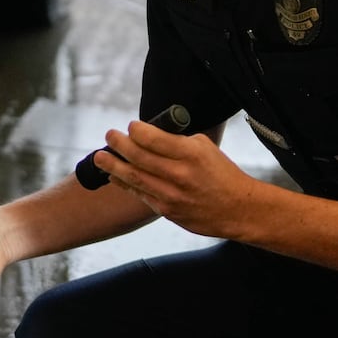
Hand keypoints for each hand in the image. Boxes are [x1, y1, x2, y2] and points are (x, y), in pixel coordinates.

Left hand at [94, 121, 257, 238]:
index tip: (130, 125)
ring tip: (99, 156)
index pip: (155, 139)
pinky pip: (140, 194)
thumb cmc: (223, 174)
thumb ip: (178, 141)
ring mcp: (171, 195)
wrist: (237, 209)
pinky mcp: (167, 211)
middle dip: (119, 145)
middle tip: (109, 135)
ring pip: (135, 178)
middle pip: (140, 158)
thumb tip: (151, 135)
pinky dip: (124, 184)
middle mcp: (180, 175)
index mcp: (192, 154)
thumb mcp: (206, 148)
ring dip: (113, 166)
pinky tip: (114, 176)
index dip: (137, 130)